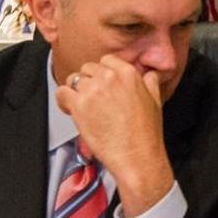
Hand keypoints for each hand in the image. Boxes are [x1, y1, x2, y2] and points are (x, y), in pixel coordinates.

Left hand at [56, 54, 173, 217]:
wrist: (137, 157)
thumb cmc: (146, 135)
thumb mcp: (156, 101)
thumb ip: (150, 82)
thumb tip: (149, 74)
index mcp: (128, 74)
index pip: (106, 61)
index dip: (102, 74)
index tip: (102, 85)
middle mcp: (110, 78)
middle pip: (88, 69)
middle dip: (89, 83)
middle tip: (93, 99)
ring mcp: (93, 91)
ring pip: (74, 80)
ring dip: (76, 92)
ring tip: (83, 108)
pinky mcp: (79, 105)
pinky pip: (62, 93)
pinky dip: (63, 101)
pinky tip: (70, 109)